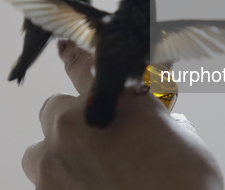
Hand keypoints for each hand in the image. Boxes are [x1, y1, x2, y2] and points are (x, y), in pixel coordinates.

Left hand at [21, 41, 222, 189]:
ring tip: (85, 171)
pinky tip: (86, 187)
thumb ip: (149, 118)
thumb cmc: (184, 179)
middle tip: (96, 142)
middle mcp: (76, 119)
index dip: (73, 56)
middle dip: (71, 120)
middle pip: (54, 107)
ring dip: (57, 155)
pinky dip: (60, 183)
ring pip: (39, 150)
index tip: (65, 49)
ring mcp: (56, 157)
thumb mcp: (177, 132)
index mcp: (112, 96)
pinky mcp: (46, 189)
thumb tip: (143, 126)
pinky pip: (42, 181)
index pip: (82, 64)